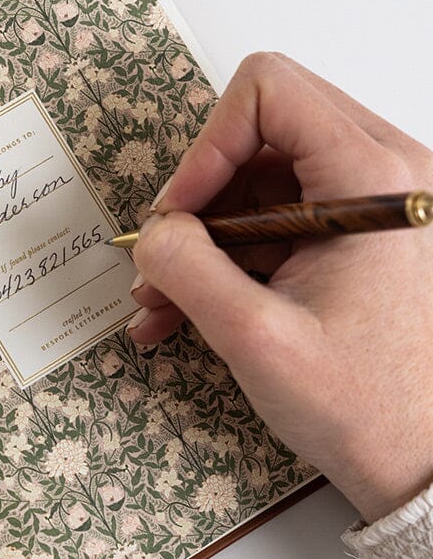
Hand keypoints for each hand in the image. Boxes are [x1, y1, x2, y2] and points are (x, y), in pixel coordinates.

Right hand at [129, 52, 432, 523]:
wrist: (421, 464)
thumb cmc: (366, 407)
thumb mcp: (255, 338)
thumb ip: (186, 269)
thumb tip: (151, 235)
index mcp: (374, 179)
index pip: (268, 93)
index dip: (204, 148)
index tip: (176, 216)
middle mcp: (385, 176)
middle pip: (262, 133)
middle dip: (199, 197)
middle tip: (164, 257)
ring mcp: (375, 207)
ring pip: (263, 183)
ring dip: (203, 238)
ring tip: (163, 301)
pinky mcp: (360, 239)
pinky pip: (278, 224)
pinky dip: (228, 261)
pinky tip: (185, 311)